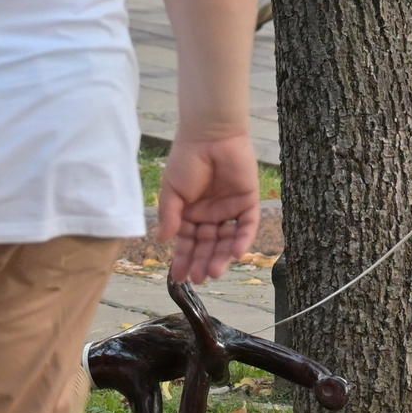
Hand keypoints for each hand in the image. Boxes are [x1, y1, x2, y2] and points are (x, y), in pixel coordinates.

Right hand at [158, 129, 262, 282]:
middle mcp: (210, 215)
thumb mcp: (172, 190)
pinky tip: (236, 254)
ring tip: (213, 272)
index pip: (187, 243)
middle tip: (198, 278)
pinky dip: (242, 239)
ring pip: (227, 240)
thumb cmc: (187, 159)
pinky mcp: (248, 202)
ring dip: (221, 257)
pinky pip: (247, 225)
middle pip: (208, 245)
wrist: (210, 135)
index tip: (178, 277)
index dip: (183, 259)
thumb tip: (163, 241)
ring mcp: (230, 210)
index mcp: (190, 214)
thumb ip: (170, 216)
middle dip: (202, 262)